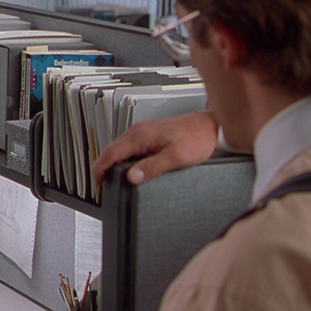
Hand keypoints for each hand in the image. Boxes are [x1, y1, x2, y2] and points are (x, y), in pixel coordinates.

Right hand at [92, 111, 218, 186]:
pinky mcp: (150, 133)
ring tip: (113, 178)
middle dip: (103, 167)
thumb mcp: (175, 158)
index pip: (110, 153)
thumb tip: (131, 177)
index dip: (99, 169)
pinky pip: (129, 145)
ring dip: (113, 162)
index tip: (97, 183)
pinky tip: (130, 167)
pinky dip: (123, 157)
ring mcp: (144, 131)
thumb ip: (151, 167)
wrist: (212, 127)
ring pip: (119, 147)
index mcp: (141, 136)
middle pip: (111, 149)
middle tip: (102, 184)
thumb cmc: (198, 139)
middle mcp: (139, 131)